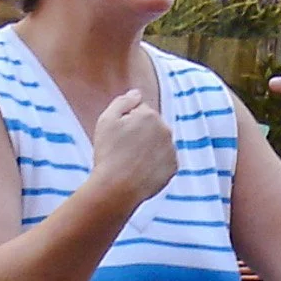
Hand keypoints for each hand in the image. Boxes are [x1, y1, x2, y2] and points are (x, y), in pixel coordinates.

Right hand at [89, 85, 178, 211]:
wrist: (117, 187)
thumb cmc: (108, 153)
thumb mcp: (107, 120)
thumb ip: (123, 102)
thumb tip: (137, 93)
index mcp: (150, 115)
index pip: (139, 112)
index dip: (126, 123)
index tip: (118, 136)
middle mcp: (166, 129)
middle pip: (151, 127)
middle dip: (140, 134)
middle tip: (124, 150)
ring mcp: (172, 149)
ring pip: (159, 144)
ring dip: (149, 148)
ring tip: (132, 162)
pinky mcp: (174, 167)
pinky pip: (164, 161)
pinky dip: (155, 164)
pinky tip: (141, 171)